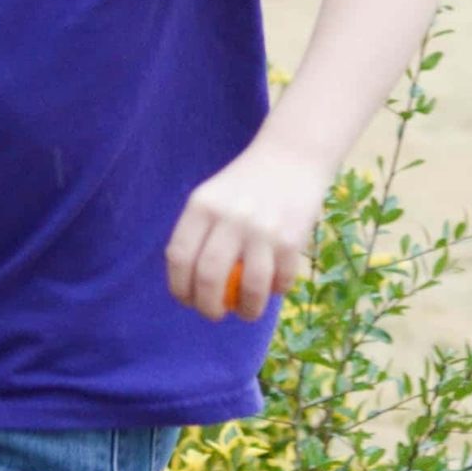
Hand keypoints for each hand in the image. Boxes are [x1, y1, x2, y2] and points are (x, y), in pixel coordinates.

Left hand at [164, 133, 331, 320]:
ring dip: (247, 310)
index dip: (180, 288)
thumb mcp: (211, 198)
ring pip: (249, 288)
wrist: (292, 157)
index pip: (180, 257)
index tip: (187, 301)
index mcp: (202, 206)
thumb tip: (188, 288)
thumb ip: (197, 235)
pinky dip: (276, 292)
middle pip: (210, 278)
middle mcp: (230, 217)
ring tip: (246, 311)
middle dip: (208, 307)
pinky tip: (273, 287)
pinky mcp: (292, 239)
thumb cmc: (245, 185)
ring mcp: (262, 229)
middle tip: (214, 314)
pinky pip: (280, 281)